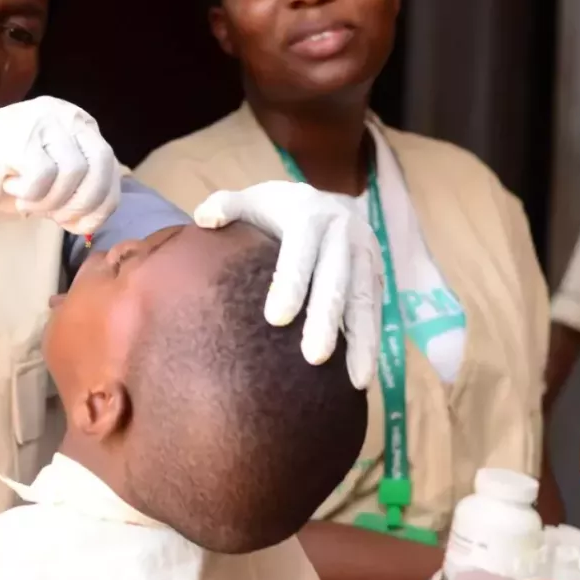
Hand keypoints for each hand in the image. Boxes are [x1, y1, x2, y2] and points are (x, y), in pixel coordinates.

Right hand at [0, 96, 120, 234]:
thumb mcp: (48, 182)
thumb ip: (76, 190)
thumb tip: (97, 217)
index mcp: (76, 122)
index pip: (110, 166)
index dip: (102, 203)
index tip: (78, 224)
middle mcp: (64, 114)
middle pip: (101, 165)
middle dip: (84, 203)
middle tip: (56, 218)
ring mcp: (42, 121)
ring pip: (73, 173)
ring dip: (52, 201)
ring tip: (27, 202)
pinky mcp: (20, 136)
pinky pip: (44, 177)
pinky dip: (31, 195)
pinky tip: (13, 189)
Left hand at [192, 181, 380, 388]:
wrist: (326, 202)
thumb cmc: (276, 209)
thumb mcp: (252, 200)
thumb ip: (225, 206)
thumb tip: (202, 219)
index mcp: (309, 215)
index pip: (299, 251)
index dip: (290, 283)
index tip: (275, 320)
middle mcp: (343, 233)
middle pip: (335, 280)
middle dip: (326, 320)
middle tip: (313, 358)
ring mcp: (365, 254)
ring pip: (364, 299)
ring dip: (362, 340)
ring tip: (356, 380)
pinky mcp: (377, 275)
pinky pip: (375, 310)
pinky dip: (372, 341)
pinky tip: (364, 375)